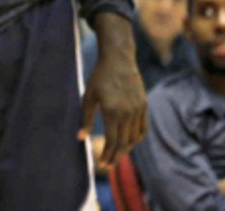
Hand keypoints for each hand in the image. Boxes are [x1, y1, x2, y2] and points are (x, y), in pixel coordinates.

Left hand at [78, 51, 145, 167]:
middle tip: (109, 165)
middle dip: (116, 155)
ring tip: (117, 155)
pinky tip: (129, 143)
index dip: (108, 154)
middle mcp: (128, 113)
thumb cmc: (99, 77)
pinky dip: (136, 138)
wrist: (119, 59)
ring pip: (135, 137)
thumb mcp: (88, 96)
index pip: (112, 140)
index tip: (102, 163)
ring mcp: (138, 109)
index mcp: (112, 111)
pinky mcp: (144, 105)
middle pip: (124, 142)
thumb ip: (85, 118)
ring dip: (126, 149)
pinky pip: (142, 128)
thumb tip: (80, 138)